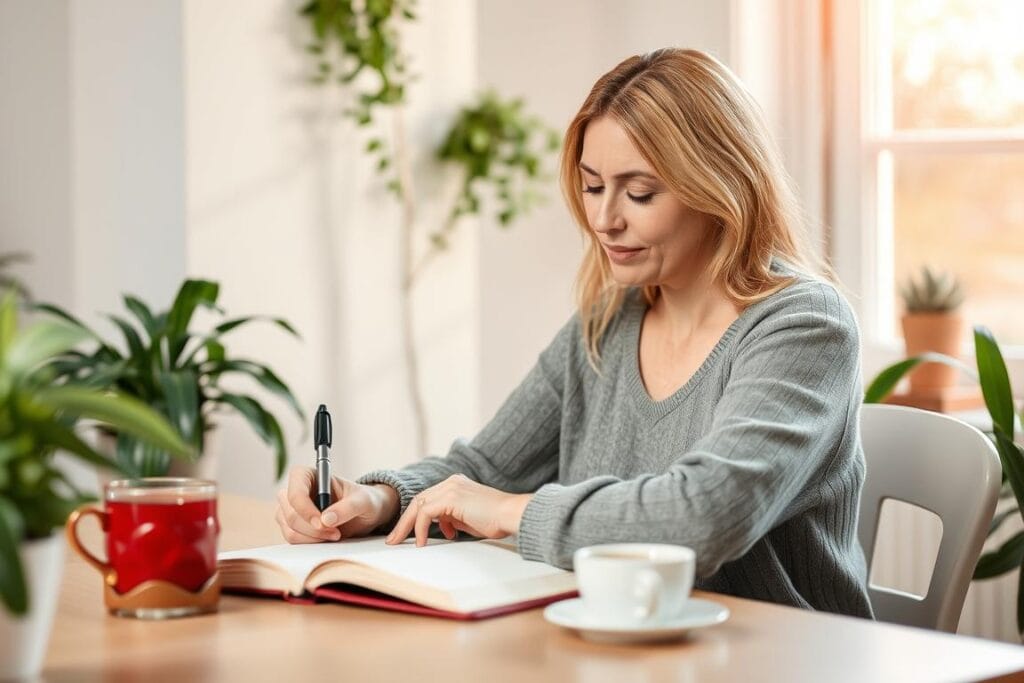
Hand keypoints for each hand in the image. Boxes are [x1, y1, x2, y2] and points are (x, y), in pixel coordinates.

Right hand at [275, 466, 398, 543]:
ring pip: (290, 529)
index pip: (295, 491)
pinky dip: (310, 543)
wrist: (365, 514)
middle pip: (290, 513)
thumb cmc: (363, 500)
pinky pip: (293, 539)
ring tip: (335, 535)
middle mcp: (295, 491)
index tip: (322, 523)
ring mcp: (291, 510)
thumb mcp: (363, 501)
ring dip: (312, 538)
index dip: (305, 509)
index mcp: (308, 475)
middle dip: (312, 528)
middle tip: (336, 533)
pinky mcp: (293, 527)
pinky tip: (327, 538)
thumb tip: (326, 520)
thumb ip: (348, 507)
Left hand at [385, 474, 531, 546]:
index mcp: (455, 484)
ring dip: (407, 526)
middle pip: (418, 501)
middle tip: (393, 540)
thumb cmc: (497, 520)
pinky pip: (426, 513)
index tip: (406, 535)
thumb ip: (453, 519)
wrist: (512, 515)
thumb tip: (444, 528)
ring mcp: (451, 487)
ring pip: (418, 505)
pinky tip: (422, 543)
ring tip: (399, 543)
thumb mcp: (469, 520)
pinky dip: (421, 529)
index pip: (427, 499)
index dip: (414, 518)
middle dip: (404, 522)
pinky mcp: (451, 497)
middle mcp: (451, 482)